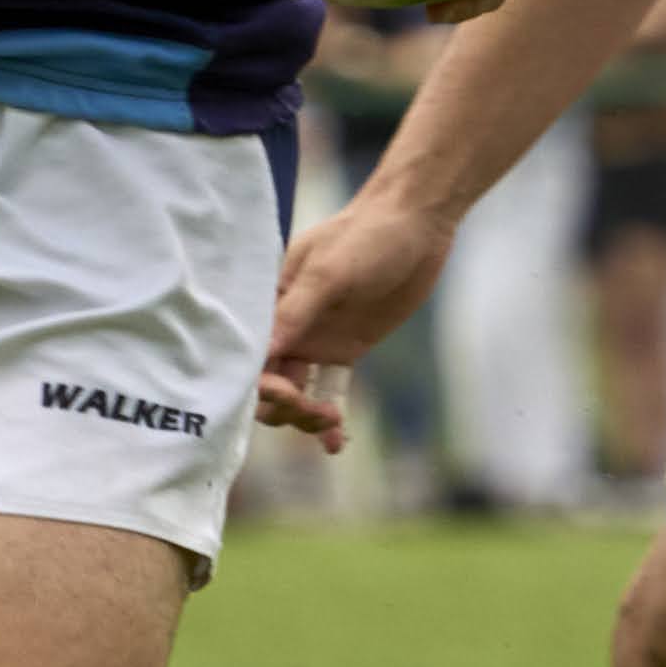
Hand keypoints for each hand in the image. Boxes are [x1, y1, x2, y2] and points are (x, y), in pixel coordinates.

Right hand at [252, 189, 461, 447]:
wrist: (415, 224)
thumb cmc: (366, 236)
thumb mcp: (328, 272)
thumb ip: (295, 313)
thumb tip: (262, 355)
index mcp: (272, 303)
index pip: (250, 355)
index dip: (260, 383)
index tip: (287, 392)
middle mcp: (289, 326)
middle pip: (268, 383)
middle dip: (282, 406)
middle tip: (314, 410)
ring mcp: (316, 340)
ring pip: (296, 394)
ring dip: (305, 416)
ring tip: (330, 422)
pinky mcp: (345, 350)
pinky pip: (330, 391)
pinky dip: (330, 418)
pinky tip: (337, 442)